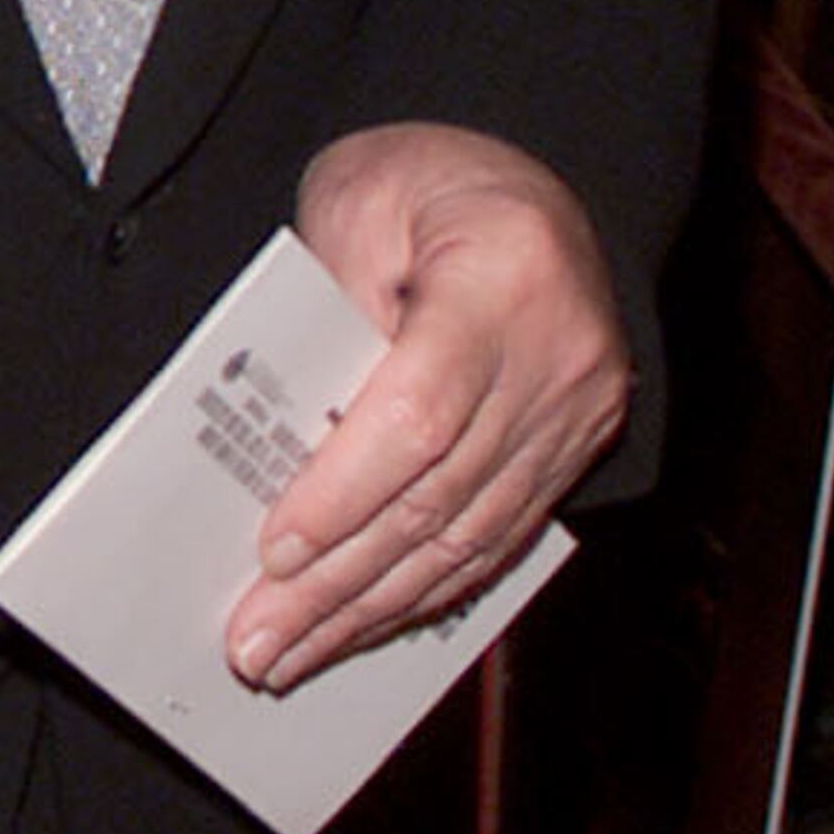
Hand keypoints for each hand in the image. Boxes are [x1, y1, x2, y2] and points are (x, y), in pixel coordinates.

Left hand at [227, 128, 626, 689]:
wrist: (542, 177)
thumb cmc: (429, 181)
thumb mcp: (358, 201)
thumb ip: (325, 308)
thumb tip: (281, 445)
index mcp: (507, 277)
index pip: (418, 416)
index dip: (343, 494)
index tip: (273, 552)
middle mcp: (560, 358)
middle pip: (438, 497)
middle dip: (337, 583)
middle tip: (254, 646)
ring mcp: (580, 410)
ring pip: (470, 537)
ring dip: (373, 609)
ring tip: (289, 656)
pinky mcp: (577, 445)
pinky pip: (497, 537)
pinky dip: (426, 589)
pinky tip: (366, 625)